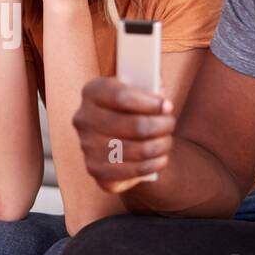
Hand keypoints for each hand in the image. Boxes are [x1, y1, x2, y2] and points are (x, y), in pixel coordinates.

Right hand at [73, 76, 174, 191]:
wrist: (112, 138)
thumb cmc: (129, 108)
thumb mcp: (135, 89)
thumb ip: (148, 85)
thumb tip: (161, 95)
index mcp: (92, 92)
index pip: (122, 96)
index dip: (150, 102)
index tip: (167, 106)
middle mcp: (84, 119)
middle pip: (136, 125)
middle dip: (162, 125)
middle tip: (170, 124)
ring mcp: (88, 146)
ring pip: (139, 149)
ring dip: (161, 145)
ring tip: (167, 141)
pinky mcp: (96, 169)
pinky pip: (134, 169)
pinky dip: (154, 164)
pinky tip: (161, 158)